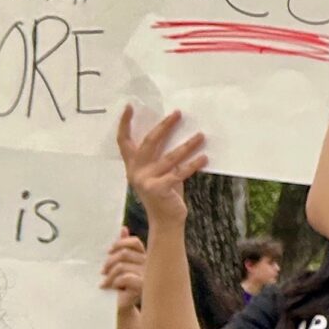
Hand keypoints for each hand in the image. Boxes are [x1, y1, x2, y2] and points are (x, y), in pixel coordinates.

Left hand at [98, 231, 148, 309]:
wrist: (122, 307)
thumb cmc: (120, 286)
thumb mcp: (119, 265)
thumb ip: (122, 248)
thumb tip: (123, 229)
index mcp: (145, 257)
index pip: (135, 242)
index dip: (120, 243)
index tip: (108, 252)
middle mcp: (149, 265)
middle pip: (124, 254)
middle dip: (109, 262)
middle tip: (102, 271)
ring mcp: (147, 276)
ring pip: (121, 266)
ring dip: (108, 275)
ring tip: (104, 282)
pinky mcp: (143, 287)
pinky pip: (124, 277)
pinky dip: (113, 282)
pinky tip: (110, 288)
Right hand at [114, 106, 208, 222]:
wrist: (166, 220)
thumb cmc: (165, 192)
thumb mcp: (158, 171)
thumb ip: (161, 155)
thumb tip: (178, 131)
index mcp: (133, 165)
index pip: (124, 141)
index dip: (125, 124)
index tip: (130, 107)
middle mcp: (136, 171)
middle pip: (150, 142)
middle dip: (164, 126)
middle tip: (178, 113)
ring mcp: (146, 180)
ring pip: (170, 156)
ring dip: (188, 145)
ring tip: (201, 135)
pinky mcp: (159, 189)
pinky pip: (179, 172)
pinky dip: (193, 164)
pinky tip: (204, 157)